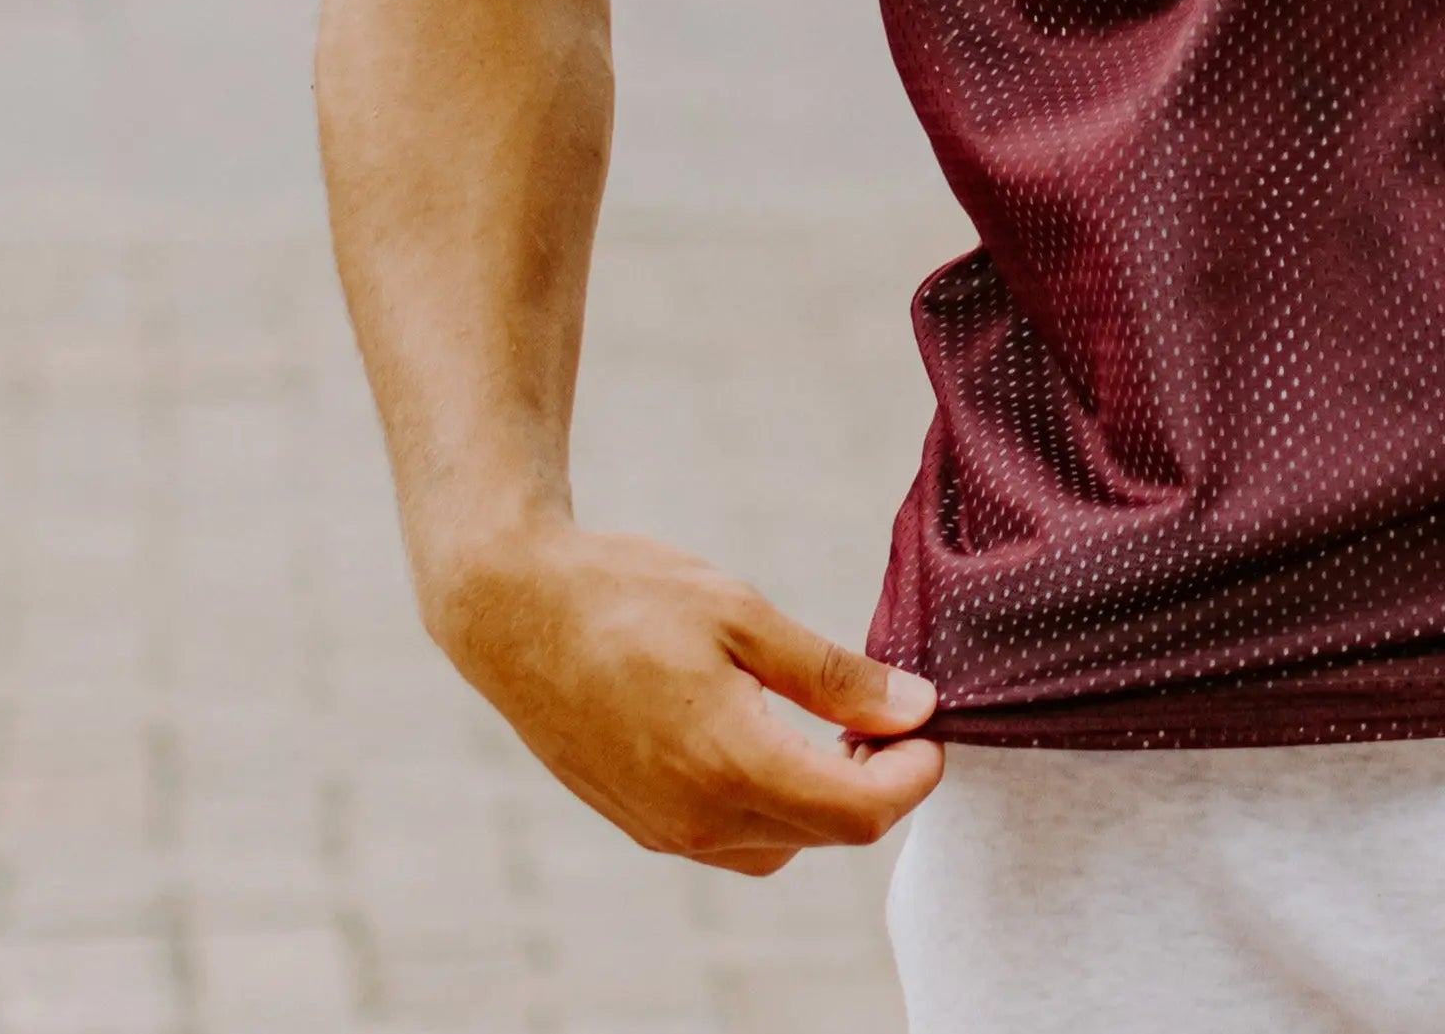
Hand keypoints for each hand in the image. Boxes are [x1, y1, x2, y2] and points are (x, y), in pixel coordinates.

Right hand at [431, 520, 944, 871]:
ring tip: (840, 721)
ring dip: (827, 800)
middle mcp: (696, 820)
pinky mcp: (642, 823)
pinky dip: (777, 804)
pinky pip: (734, 840)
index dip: (913, 776)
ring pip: (783, 846)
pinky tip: (780, 737)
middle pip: (828, 836)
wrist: (514, 614)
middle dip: (879, 784)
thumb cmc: (630, 598)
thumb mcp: (745, 615)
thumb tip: (915, 708)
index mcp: (729, 766)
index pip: (858, 815)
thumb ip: (833, 673)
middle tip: (893, 711)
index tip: (930, 722)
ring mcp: (664, 831)